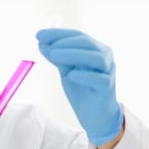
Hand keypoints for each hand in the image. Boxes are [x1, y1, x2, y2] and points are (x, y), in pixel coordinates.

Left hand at [36, 28, 123, 145]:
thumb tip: (42, 43)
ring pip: (95, 58)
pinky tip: (71, 75)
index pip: (78, 35)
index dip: (58, 34)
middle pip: (87, 43)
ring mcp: (108, 71)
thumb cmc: (82, 89)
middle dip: (64, 42)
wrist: (93, 114)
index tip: (39, 35)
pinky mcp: (108, 87)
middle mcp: (105, 56)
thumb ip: (57, 58)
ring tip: (53, 56)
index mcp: (95, 49)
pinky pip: (99, 79)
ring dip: (73, 54)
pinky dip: (84, 75)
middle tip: (46, 47)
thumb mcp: (66, 70)